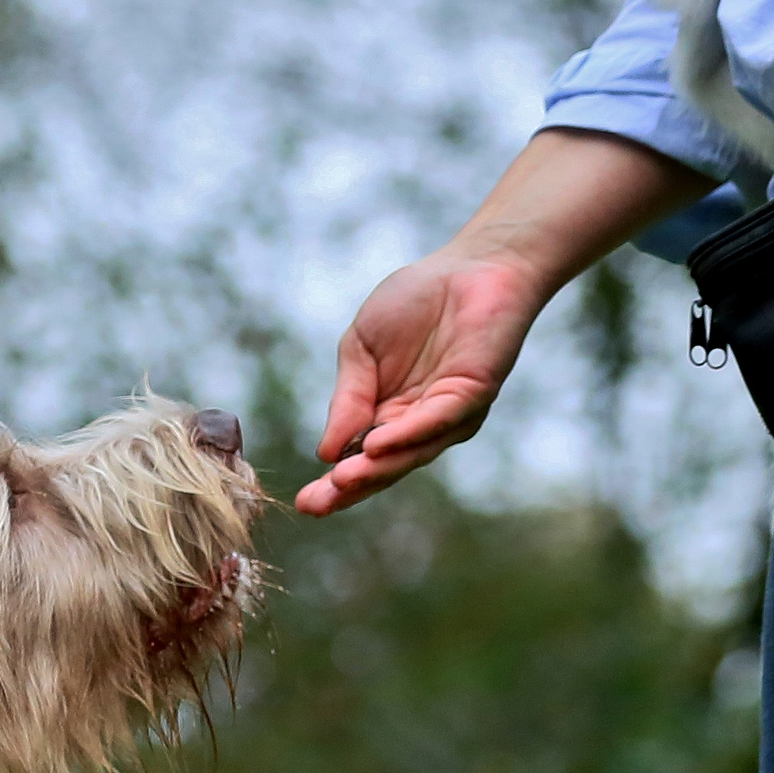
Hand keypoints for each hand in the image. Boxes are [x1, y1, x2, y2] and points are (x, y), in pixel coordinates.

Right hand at [293, 129, 720, 517]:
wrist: (471, 265)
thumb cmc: (416, 302)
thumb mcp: (360, 350)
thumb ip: (347, 399)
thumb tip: (326, 451)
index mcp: (389, 417)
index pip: (359, 459)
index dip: (333, 483)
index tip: (302, 502)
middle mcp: (420, 426)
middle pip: (383, 467)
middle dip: (348, 489)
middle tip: (313, 506)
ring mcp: (448, 415)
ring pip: (409, 452)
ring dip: (375, 469)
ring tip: (340, 482)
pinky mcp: (471, 395)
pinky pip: (436, 421)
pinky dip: (407, 434)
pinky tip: (377, 443)